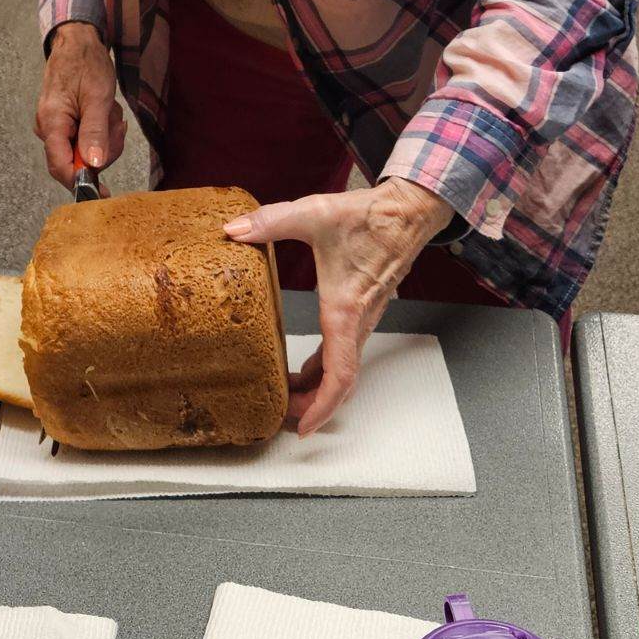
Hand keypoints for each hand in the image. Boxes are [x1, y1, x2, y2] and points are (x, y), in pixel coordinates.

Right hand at [36, 22, 126, 187]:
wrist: (78, 42)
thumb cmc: (85, 63)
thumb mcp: (98, 97)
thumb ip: (95, 132)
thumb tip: (93, 164)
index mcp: (51, 122)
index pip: (60, 167)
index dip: (81, 182)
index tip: (101, 191)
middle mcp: (48, 127)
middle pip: (75, 161)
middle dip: (102, 149)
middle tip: (115, 126)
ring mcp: (56, 126)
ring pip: (84, 151)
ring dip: (105, 137)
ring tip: (110, 112)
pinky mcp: (65, 124)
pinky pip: (85, 140)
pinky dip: (101, 130)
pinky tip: (105, 113)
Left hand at [224, 179, 453, 435]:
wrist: (406, 212)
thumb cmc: (368, 217)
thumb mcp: (314, 213)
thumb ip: (271, 221)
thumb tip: (233, 230)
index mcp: (345, 309)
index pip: (340, 374)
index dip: (322, 406)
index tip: (303, 427)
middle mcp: (357, 321)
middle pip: (339, 382)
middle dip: (312, 406)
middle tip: (281, 419)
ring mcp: (362, 318)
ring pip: (343, 369)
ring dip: (317, 389)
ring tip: (286, 399)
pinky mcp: (361, 310)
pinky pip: (344, 352)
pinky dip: (325, 370)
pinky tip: (305, 369)